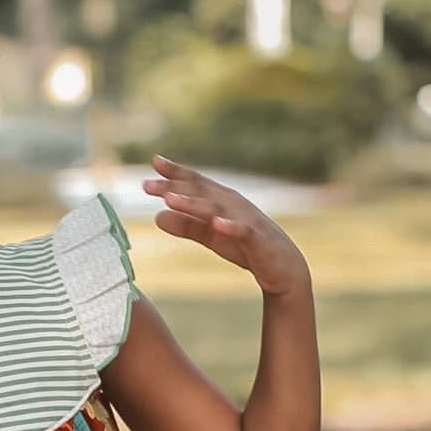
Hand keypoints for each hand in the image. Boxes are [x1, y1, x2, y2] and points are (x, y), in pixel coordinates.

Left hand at [142, 156, 310, 297]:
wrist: (283, 267)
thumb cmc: (246, 247)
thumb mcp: (211, 236)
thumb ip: (187, 226)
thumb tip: (157, 216)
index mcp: (221, 201)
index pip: (196, 183)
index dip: (176, 173)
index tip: (154, 162)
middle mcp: (233, 204)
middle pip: (201, 192)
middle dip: (174, 187)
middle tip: (146, 185)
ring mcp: (246, 220)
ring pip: (217, 209)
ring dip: (193, 204)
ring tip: (170, 200)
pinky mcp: (258, 240)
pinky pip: (243, 232)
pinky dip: (231, 227)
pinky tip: (217, 224)